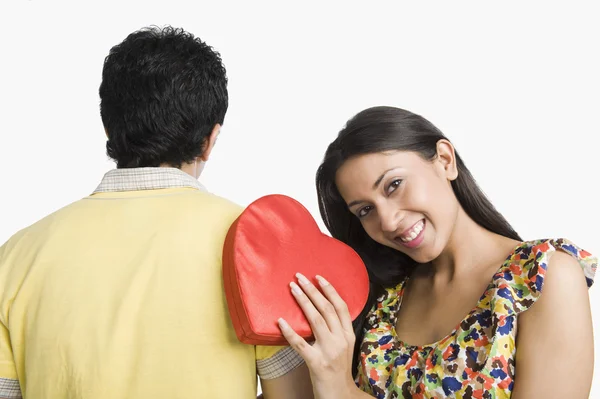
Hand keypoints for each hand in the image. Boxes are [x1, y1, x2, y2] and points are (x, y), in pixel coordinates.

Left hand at [277, 273, 357, 398]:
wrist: (340, 395)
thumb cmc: (338, 369)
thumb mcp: (344, 346)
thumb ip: (336, 329)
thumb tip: (320, 307)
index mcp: (348, 335)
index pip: (341, 306)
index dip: (330, 290)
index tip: (318, 277)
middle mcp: (341, 340)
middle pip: (326, 309)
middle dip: (312, 290)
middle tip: (299, 277)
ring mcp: (329, 351)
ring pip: (315, 320)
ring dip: (303, 302)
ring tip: (292, 288)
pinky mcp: (316, 363)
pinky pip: (300, 344)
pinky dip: (289, 331)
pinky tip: (280, 321)